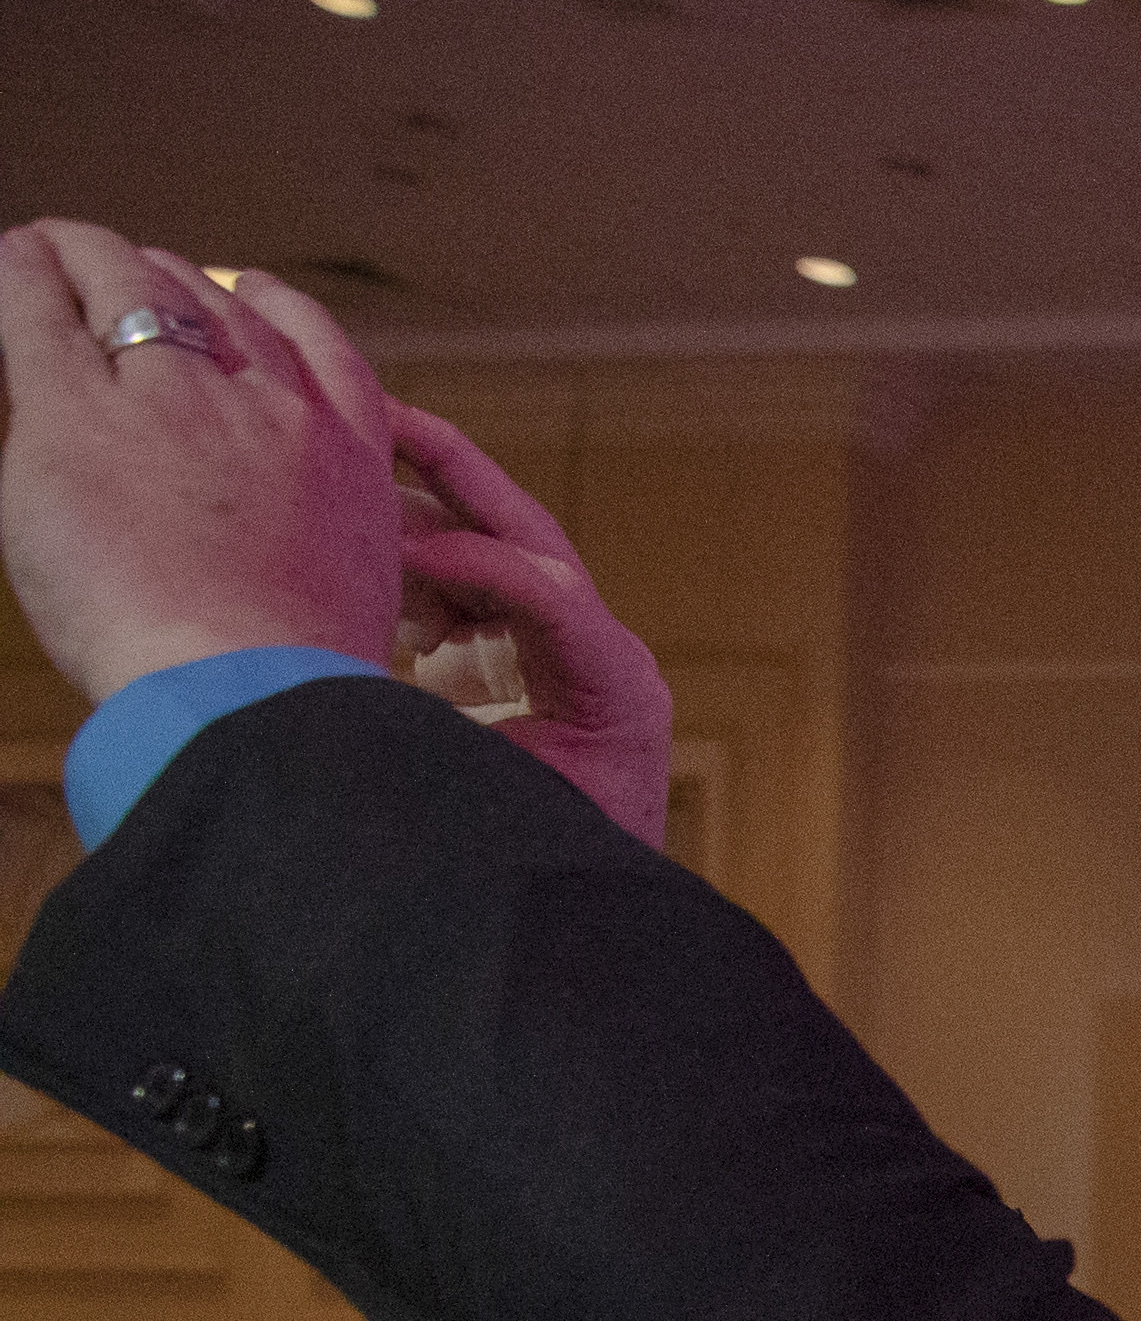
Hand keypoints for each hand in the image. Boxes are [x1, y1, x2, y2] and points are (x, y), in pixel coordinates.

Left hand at [0, 229, 401, 704]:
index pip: (313, 340)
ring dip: (87, 258)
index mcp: (348, 456)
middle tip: (118, 272)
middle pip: (216, 302)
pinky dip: (22, 274)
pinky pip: (39, 312)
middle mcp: (269, 407)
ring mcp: (175, 402)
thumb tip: (269, 510)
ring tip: (49, 252)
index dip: (263, 305)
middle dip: (164, 278)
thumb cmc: (297, 681)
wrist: (255, 699)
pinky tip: (13, 261)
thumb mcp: (351, 588)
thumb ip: (313, 522)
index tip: (234, 295)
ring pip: (131, 285)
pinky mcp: (77, 416)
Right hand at [386, 403, 672, 846]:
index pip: (551, 591)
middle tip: (375, 415)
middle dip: (450, 471)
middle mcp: (603, 653)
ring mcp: (571, 649)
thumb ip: (461, 744)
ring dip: (418, 521)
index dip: (475, 561)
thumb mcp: (510, 804)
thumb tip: (383, 692)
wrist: (585, 906)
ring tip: (346, 503)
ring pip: (493, 550)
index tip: (395, 552)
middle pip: (528, 535)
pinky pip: (475, 585)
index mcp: (615, 686)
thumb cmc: (551, 864)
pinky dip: (418, 570)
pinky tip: (370, 575)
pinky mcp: (535, 656)